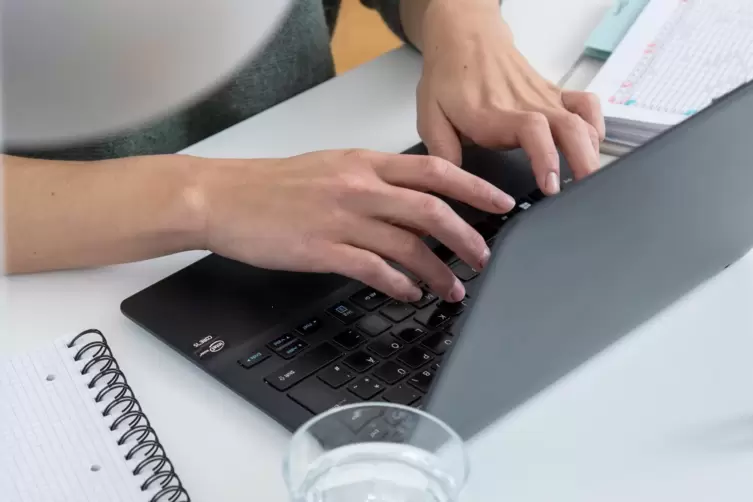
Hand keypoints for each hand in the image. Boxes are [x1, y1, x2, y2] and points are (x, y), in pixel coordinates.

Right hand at [195, 149, 515, 301]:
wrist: (224, 198)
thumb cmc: (273, 185)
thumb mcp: (330, 166)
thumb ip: (373, 179)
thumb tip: (412, 199)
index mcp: (363, 163)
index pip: (433, 171)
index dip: (474, 188)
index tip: (500, 204)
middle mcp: (358, 187)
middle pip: (431, 211)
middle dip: (466, 238)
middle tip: (483, 259)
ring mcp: (341, 219)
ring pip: (408, 246)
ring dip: (437, 271)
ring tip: (452, 289)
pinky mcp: (322, 249)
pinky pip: (374, 270)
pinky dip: (400, 284)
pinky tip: (409, 293)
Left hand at [416, 0, 604, 194]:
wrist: (464, 39)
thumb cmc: (449, 77)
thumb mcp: (430, 114)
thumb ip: (442, 150)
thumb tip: (454, 183)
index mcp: (495, 114)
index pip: (533, 131)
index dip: (546, 158)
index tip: (550, 185)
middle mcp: (526, 105)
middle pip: (569, 129)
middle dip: (582, 163)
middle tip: (582, 193)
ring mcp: (544, 98)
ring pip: (581, 121)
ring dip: (591, 151)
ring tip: (588, 179)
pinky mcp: (553, 94)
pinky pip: (586, 105)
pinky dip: (596, 124)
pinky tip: (593, 145)